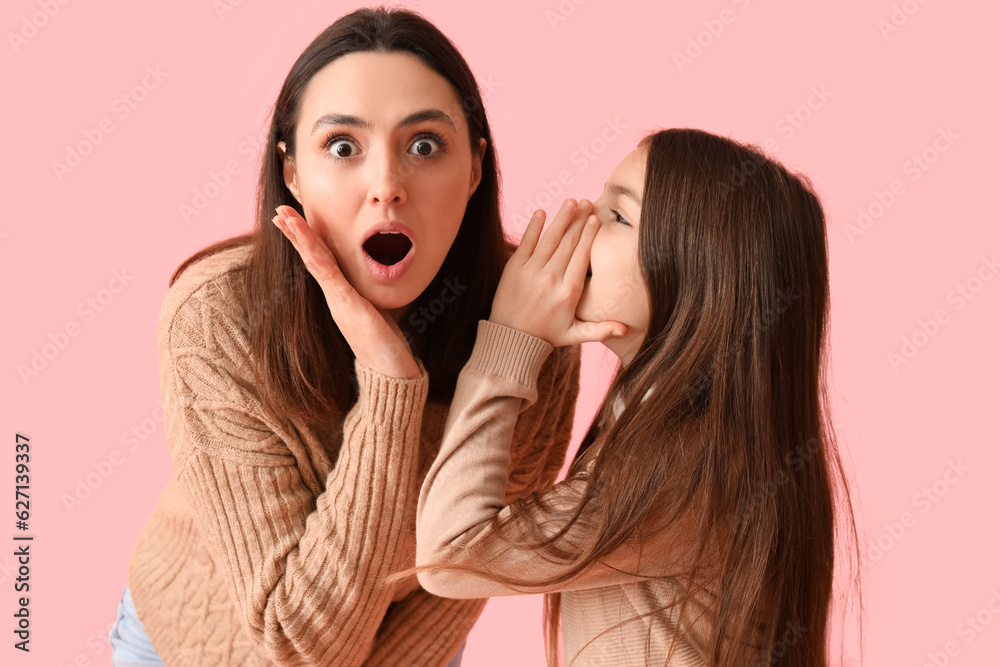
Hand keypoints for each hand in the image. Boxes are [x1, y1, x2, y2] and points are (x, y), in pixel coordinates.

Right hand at [272, 205, 420, 378]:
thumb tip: (366, 279)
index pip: (320, 260)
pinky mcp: (353, 311)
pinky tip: (312, 250)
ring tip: (287, 219)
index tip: (291, 217)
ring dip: (302, 240)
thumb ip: (365, 294)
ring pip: (317, 265)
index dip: (306, 238)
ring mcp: (341, 304)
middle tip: (280, 209)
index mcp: (340, 295)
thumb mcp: (374, 311)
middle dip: (296, 232)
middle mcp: (335, 298)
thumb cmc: (384, 345)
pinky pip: (334, 283)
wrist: (389, 375)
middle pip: (312, 258)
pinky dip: (321, 264)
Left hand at [489, 198, 626, 345]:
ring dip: (561, 218)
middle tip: (588, 202)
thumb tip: (626, 329)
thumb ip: (600, 330)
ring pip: (550, 239)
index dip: (589, 235)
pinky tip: (542, 212)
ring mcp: (531, 272)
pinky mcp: (514, 269)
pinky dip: (534, 227)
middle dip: (579, 221)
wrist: (511, 339)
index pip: (581, 256)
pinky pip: (526, 243)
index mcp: (568, 292)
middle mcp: (551, 279)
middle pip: (568, 243)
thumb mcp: (574, 335)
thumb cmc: (545, 336)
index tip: (596, 219)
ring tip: (571, 202)